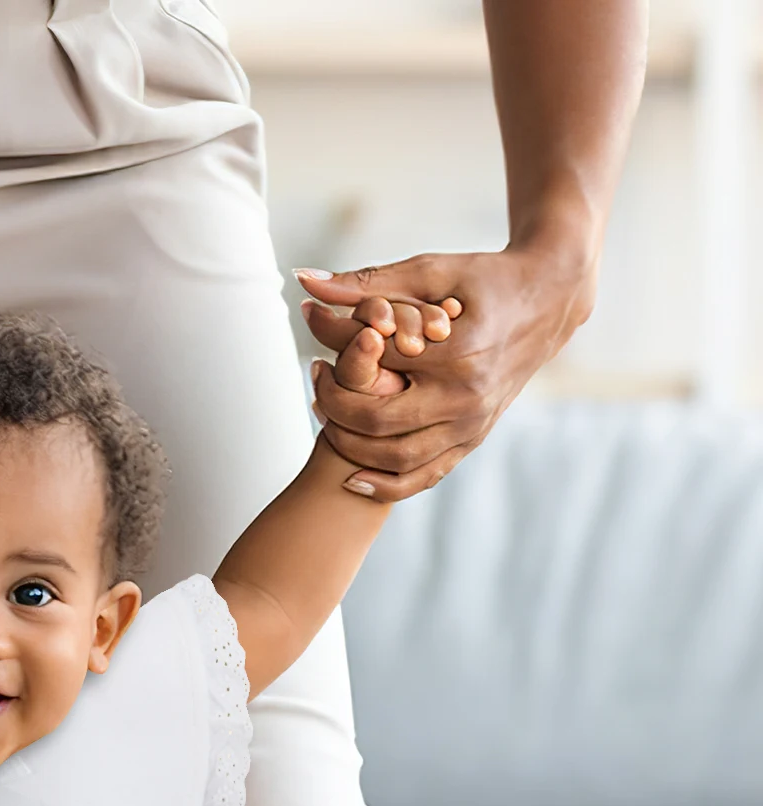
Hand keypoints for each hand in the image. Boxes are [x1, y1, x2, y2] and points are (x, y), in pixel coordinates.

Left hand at [296, 247, 592, 500]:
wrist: (548, 301)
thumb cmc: (483, 279)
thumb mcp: (429, 271)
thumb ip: (366, 282)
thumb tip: (305, 281)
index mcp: (457, 352)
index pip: (373, 371)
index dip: (334, 366)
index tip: (316, 354)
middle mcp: (467, 396)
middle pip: (377, 424)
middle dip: (334, 410)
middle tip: (316, 387)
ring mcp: (473, 424)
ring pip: (397, 460)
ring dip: (351, 449)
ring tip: (328, 422)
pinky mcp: (474, 439)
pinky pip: (424, 477)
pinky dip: (386, 486)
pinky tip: (353, 477)